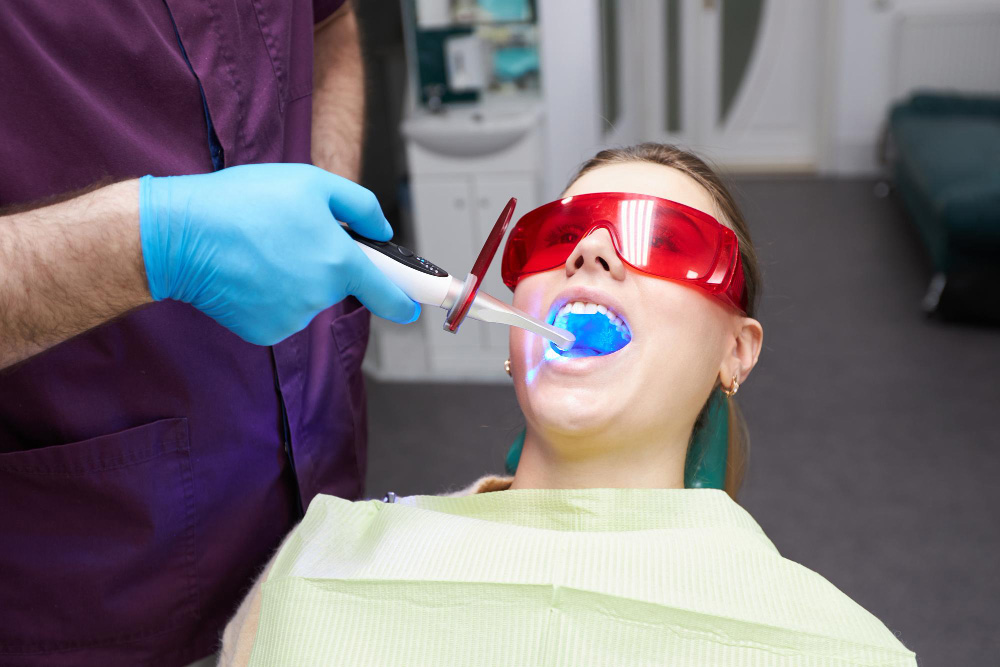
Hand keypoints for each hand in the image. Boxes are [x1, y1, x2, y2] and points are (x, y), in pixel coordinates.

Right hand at [139, 164, 419, 344]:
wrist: (181, 235)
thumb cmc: (244, 202)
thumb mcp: (311, 182)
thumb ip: (360, 206)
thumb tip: (383, 232)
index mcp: (338, 261)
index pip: (386, 291)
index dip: (405, 300)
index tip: (414, 307)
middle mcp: (320, 296)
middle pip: (336, 284)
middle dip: (322, 264)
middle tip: (287, 236)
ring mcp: (293, 318)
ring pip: (307, 298)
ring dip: (294, 278)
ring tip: (260, 249)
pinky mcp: (266, 331)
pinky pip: (282, 313)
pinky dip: (270, 296)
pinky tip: (248, 271)